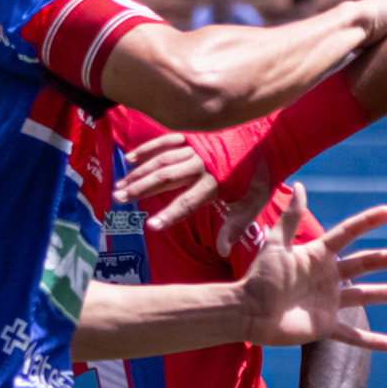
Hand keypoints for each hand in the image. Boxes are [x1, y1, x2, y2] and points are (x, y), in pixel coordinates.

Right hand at [120, 132, 277, 238]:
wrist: (267, 138)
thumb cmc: (258, 176)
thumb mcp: (253, 203)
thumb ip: (236, 227)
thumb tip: (223, 251)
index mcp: (215, 181)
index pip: (188, 202)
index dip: (170, 215)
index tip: (151, 226)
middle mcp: (201, 163)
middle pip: (166, 178)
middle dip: (141, 189)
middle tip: (119, 200)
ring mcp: (194, 147)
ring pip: (161, 160)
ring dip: (139, 173)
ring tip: (120, 187)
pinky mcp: (191, 136)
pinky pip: (165, 141)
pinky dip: (147, 150)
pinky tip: (130, 160)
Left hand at [237, 188, 386, 349]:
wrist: (247, 312)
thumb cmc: (259, 278)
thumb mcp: (276, 245)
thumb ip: (290, 219)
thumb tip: (301, 187)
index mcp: (317, 256)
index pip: (348, 234)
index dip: (368, 222)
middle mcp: (327, 277)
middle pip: (364, 264)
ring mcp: (329, 302)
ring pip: (365, 297)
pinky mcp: (325, 326)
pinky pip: (352, 335)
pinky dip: (371, 341)